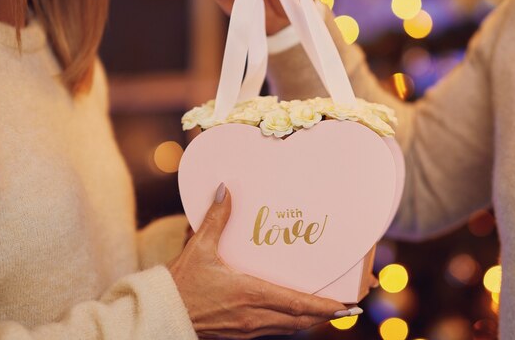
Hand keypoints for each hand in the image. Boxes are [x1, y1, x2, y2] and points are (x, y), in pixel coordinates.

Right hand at [168, 183, 357, 338]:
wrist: (161, 315)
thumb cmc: (180, 283)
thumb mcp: (199, 248)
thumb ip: (216, 218)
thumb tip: (225, 188)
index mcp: (249, 293)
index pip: (297, 303)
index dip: (325, 306)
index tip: (349, 304)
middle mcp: (254, 315)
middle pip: (301, 320)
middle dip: (329, 314)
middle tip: (353, 305)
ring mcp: (249, 328)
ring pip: (291, 328)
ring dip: (314, 320)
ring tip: (334, 310)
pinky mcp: (242, 334)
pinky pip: (276, 330)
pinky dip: (294, 324)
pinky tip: (299, 316)